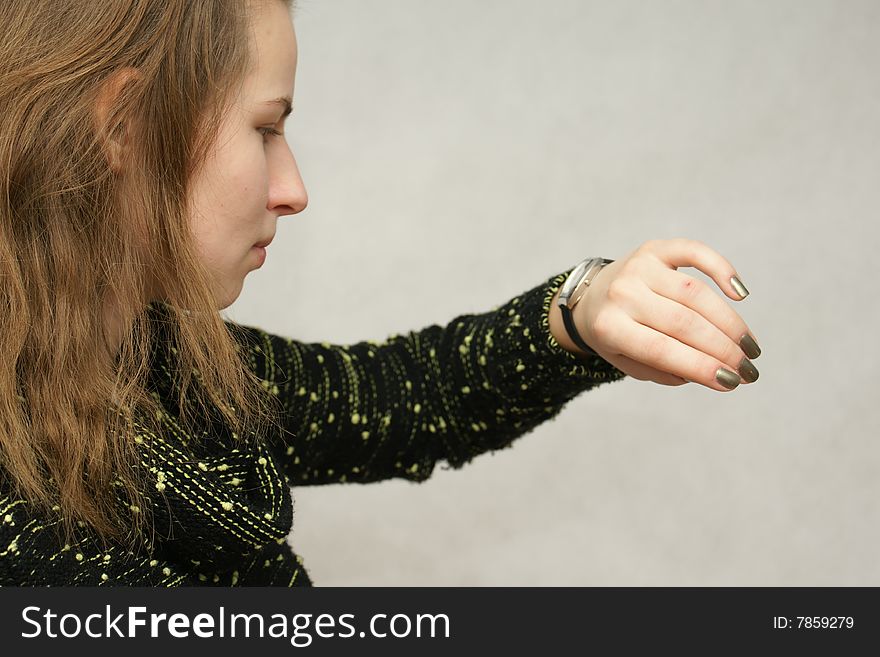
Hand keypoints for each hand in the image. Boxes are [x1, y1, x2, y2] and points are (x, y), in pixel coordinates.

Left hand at [573, 238, 760, 390]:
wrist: (592, 297)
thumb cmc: (618, 335)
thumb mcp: (629, 361)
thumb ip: (665, 370)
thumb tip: (711, 372)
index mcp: (609, 327)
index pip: (661, 350)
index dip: (700, 366)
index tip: (732, 383)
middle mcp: (622, 294)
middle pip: (683, 323)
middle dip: (722, 349)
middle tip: (748, 369)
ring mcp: (639, 267)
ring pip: (695, 294)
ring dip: (730, 323)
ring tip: (749, 347)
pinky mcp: (655, 249)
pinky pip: (694, 252)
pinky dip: (721, 269)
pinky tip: (741, 294)